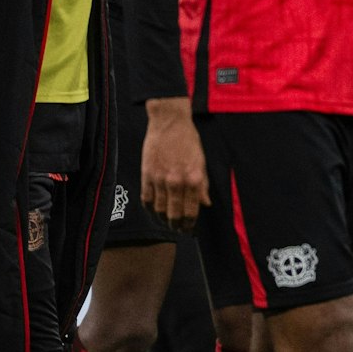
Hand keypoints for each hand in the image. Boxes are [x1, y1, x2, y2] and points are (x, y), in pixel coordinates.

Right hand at [141, 97, 209, 231]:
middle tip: (177, 229)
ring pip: (159, 209)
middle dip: (176, 225)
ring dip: (163, 219)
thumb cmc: (188, 140)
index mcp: (193, 179)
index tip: (189, 229)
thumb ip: (203, 185)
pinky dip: (149, 208)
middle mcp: (177, 181)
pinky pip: (146, 198)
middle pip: (174, 214)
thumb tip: (206, 203)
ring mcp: (160, 179)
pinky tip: (153, 211)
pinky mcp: (147, 174)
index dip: (190, 224)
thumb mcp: (201, 161)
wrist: (169, 122)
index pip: (192, 210)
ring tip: (166, 221)